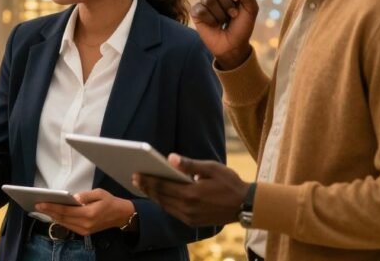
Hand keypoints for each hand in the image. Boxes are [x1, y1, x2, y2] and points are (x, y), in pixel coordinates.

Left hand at [35, 189, 135, 235]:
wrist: (121, 215)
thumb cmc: (110, 201)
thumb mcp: (99, 193)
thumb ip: (85, 195)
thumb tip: (73, 197)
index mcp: (89, 213)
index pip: (66, 210)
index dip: (52, 207)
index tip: (41, 203)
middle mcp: (86, 224)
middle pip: (63, 218)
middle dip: (49, 211)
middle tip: (37, 205)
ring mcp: (85, 230)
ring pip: (64, 223)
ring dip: (52, 216)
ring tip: (42, 209)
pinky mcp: (85, 232)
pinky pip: (69, 226)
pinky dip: (60, 220)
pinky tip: (53, 214)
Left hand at [133, 154, 247, 226]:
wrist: (245, 205)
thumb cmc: (229, 183)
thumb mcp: (211, 168)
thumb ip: (189, 164)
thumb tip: (169, 158)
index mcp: (191, 194)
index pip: (163, 186)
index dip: (148, 179)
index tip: (136, 173)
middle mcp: (188, 208)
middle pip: (161, 197)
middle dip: (146, 187)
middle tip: (134, 177)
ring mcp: (190, 217)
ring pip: (165, 205)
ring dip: (153, 196)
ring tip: (143, 185)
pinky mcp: (192, 222)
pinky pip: (172, 211)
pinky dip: (163, 203)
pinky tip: (158, 195)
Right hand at [191, 0, 258, 68]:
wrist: (233, 45)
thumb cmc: (242, 27)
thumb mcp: (251, 10)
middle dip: (227, 3)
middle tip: (232, 14)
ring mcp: (204, 3)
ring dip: (220, 14)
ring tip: (224, 21)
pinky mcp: (196, 13)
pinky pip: (200, 10)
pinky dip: (210, 19)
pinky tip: (214, 24)